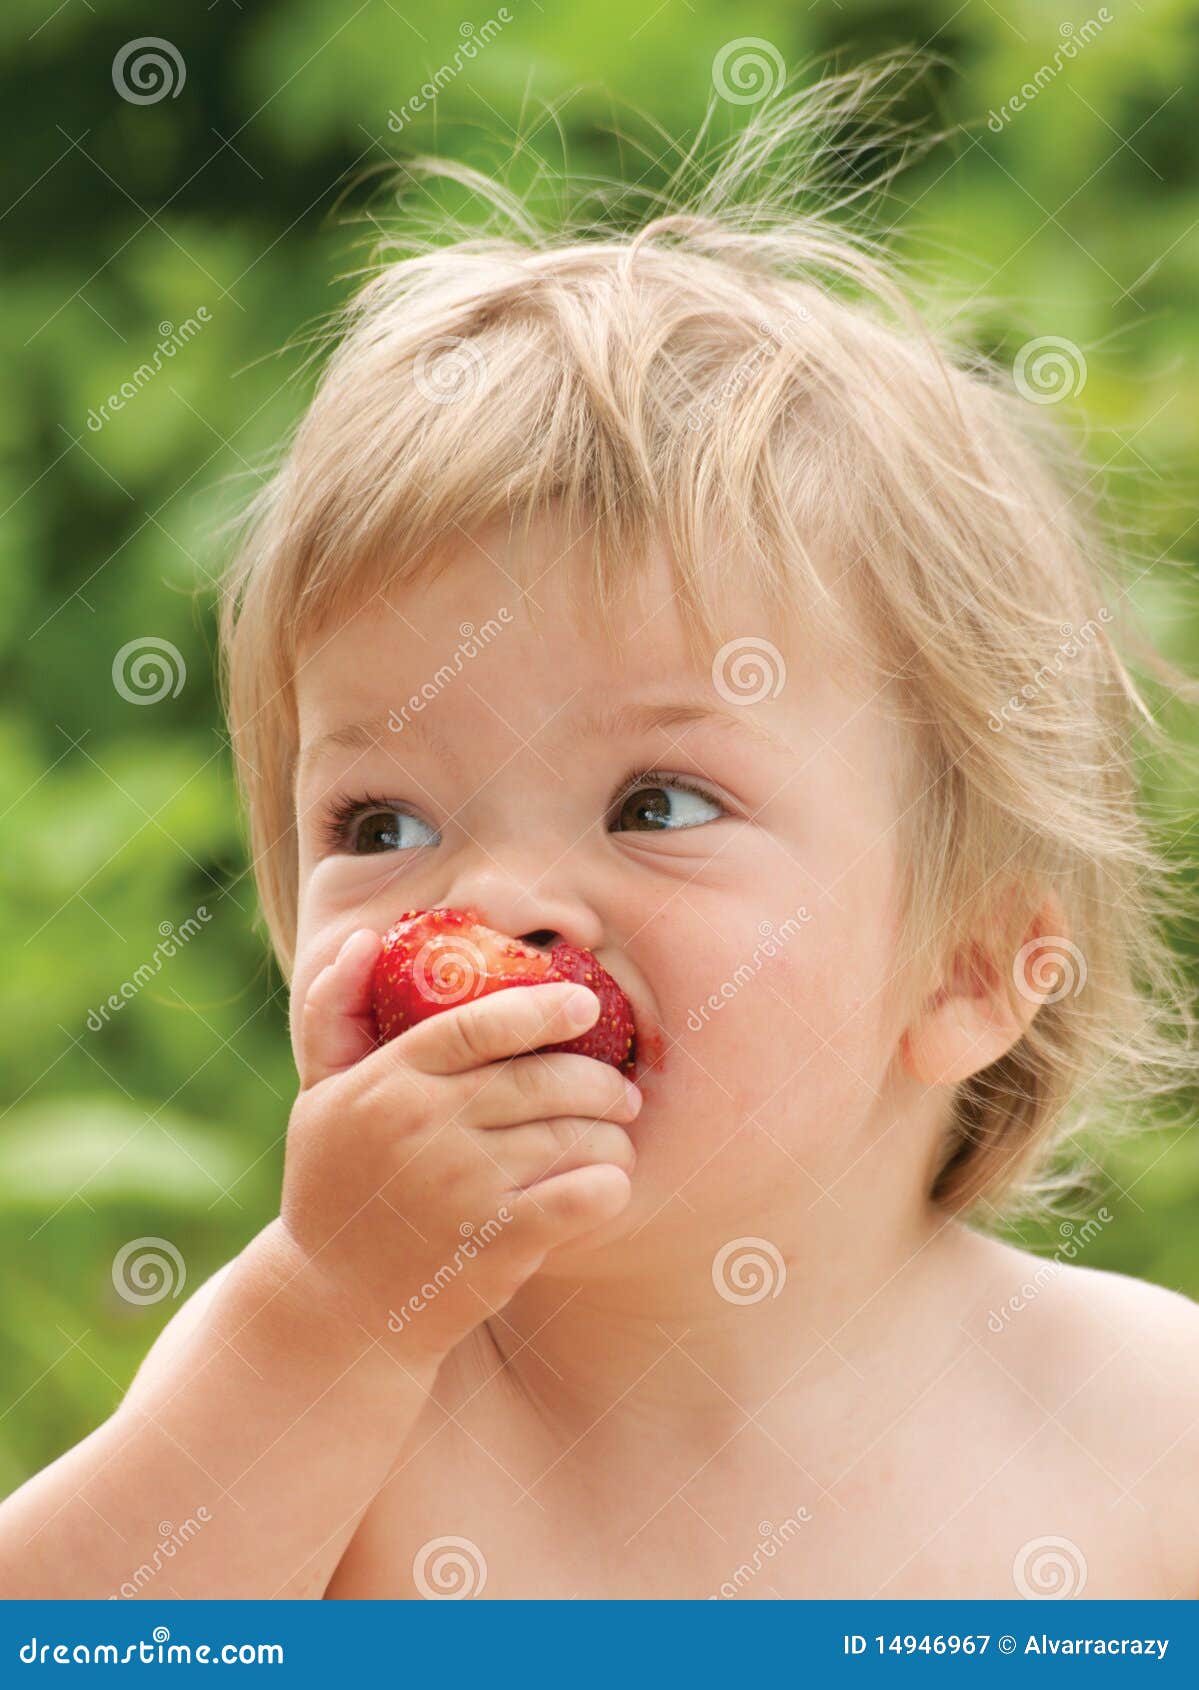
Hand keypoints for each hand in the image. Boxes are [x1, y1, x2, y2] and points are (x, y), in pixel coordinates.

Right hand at [279, 929, 640, 1367]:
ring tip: (617, 1137)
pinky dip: (608, 1185)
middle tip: (621, 1090)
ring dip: (610, 1134)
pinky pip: (579, 1197)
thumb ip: (335, 1009)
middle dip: (598, 1080)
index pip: (479, 1024)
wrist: (334, 1308)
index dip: (542, 1008)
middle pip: (542, 1080)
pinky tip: (610, 1183)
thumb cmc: (334, 1187)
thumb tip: (364, 936)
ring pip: (570, 1136)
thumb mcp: (319, 1096)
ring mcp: (462, 1187)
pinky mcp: (494, 1244)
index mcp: (387, 1082)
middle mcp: (425, 1127)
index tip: (585, 1005)